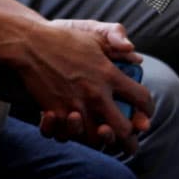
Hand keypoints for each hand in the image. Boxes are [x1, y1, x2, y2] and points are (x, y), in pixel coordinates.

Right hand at [9, 17, 151, 149]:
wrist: (30, 44)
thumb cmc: (64, 39)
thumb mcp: (95, 36)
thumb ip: (118, 44)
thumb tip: (137, 58)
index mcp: (110, 75)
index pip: (141, 99)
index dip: (148, 110)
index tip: (145, 114)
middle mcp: (96, 94)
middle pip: (123, 129)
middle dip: (129, 139)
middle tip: (129, 142)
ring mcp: (75, 106)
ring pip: (97, 139)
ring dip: (101, 140)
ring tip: (103, 138)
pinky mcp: (56, 112)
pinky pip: (69, 136)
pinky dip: (72, 137)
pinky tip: (76, 132)